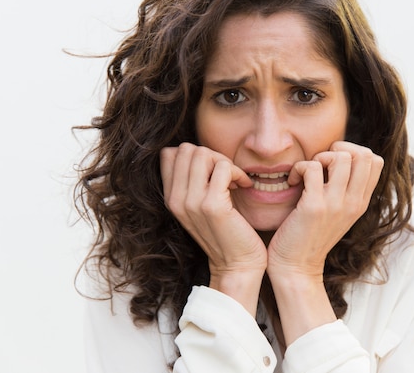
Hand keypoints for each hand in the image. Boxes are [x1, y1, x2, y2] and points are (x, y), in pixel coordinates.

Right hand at [160, 143, 266, 312]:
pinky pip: (223, 167)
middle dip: (211, 155)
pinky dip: (237, 172)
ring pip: (203, 153)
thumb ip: (193, 181)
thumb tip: (198, 151)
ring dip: (224, 162)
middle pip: (187, 149)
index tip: (211, 172)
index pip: (169, 154)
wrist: (237, 265)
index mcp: (170, 198)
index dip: (194, 155)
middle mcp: (176, 199)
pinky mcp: (212, 205)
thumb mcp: (200, 204)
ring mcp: (192, 202)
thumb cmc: (226, 231)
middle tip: (227, 175)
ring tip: (234, 181)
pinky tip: (244, 186)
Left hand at [267, 141, 383, 278]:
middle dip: (338, 149)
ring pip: (341, 157)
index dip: (353, 152)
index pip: (375, 161)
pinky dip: (299, 168)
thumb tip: (337, 159)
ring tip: (307, 173)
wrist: (296, 268)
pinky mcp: (315, 207)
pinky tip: (292, 181)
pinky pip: (312, 168)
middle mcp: (353, 203)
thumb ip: (343, 190)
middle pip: (363, 154)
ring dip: (319, 157)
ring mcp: (336, 205)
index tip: (332, 164)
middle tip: (320, 164)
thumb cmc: (310, 237)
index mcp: (360, 203)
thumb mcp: (336, 213)